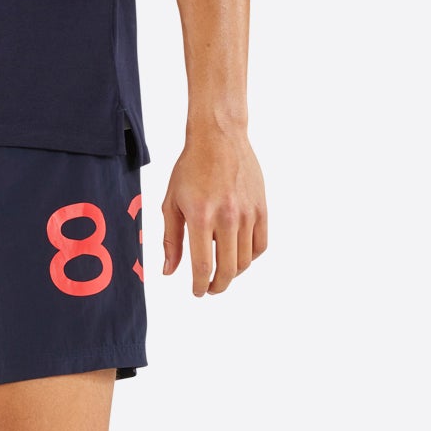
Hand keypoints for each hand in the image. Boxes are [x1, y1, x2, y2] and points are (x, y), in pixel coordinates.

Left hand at [161, 128, 267, 294]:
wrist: (218, 138)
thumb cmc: (190, 169)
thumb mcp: (171, 202)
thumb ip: (171, 239)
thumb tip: (169, 271)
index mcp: (200, 216)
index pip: (203, 265)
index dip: (199, 285)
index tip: (197, 291)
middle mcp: (227, 217)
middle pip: (228, 269)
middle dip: (217, 286)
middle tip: (210, 289)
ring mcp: (248, 213)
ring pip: (246, 260)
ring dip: (233, 273)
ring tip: (222, 272)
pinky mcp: (261, 208)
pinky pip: (261, 245)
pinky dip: (251, 257)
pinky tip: (238, 256)